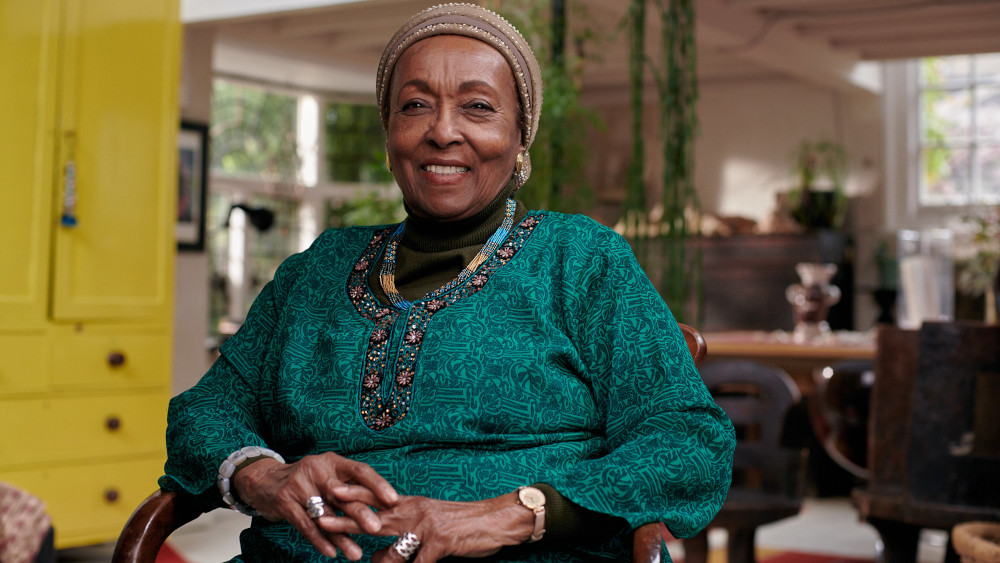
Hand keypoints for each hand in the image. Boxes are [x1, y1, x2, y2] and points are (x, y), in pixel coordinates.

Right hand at [232, 452, 398, 560]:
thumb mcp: (328, 475)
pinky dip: (319, 540)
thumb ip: (350, 488)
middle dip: (360, 512)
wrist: (265, 480)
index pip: (360, 470)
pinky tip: (331, 552)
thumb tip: (384, 507)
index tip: (393, 499)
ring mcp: (299, 485)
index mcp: (333, 462)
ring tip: (356, 553)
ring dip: (341, 536)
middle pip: (342, 493)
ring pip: (325, 514)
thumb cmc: (307, 481)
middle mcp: (317, 469)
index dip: (377, 484)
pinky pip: (305, 524)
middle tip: (376, 528)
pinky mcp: (284, 501)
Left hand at [343, 492, 533, 562]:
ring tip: (368, 562)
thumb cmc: (463, 524)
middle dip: (346, 519)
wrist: (496, 520)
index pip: (377, 498)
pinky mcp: (439, 543)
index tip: (330, 492)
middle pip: (374, 516)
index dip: (353, 496)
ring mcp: (427, 527)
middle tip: (321, 518)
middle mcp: (416, 512)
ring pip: (393, 548)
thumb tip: (377, 558)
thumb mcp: (430, 525)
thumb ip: (403, 539)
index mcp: (412, 504)